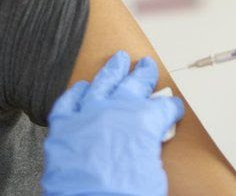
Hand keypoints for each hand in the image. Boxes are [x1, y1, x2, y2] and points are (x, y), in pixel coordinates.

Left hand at [42, 51, 183, 195]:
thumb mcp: (154, 174)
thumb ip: (149, 150)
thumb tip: (145, 146)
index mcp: (143, 121)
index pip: (163, 108)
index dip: (171, 108)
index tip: (173, 108)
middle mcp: (115, 110)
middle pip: (134, 85)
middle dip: (143, 75)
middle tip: (147, 67)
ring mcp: (87, 114)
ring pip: (101, 83)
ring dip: (112, 71)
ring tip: (119, 60)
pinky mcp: (63, 127)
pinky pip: (68, 102)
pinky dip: (76, 94)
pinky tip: (82, 88)